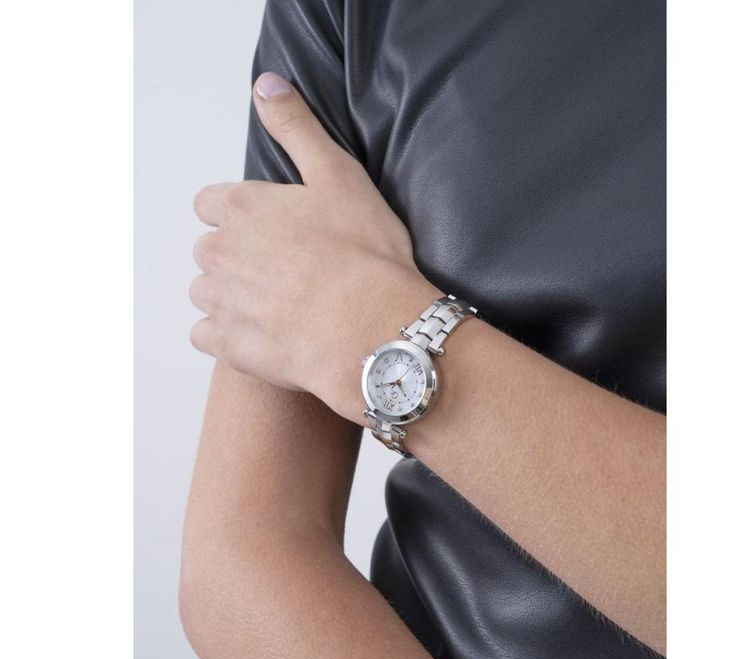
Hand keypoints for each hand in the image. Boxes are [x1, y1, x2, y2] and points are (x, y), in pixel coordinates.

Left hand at [190, 72, 436, 419]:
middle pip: (209, 250)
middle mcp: (219, 252)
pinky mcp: (227, 346)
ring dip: (231, 297)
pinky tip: (262, 335)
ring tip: (276, 306)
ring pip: (207, 293)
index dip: (239, 216)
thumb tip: (265, 84)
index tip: (271, 231)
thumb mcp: (338, 175)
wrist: (372, 327)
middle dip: (237, 258)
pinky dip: (226, 336)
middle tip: (284, 271)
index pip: (210, 204)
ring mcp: (220, 302)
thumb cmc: (363, 254)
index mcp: (240, 208)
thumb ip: (296, 128)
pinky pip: (207, 336)